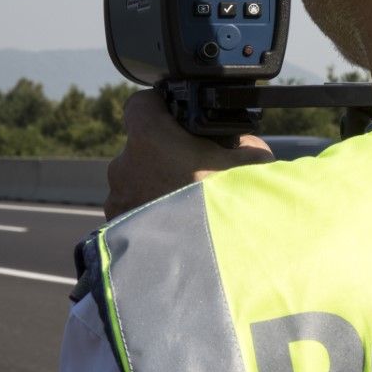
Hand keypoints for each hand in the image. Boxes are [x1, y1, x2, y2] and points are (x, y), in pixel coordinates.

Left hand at [104, 89, 273, 219]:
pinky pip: (132, 210)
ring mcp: (118, 200)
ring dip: (156, 186)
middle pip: (140, 145)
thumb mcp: (254, 162)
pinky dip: (151, 213)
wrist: (216, 267)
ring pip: (135, 180)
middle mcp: (124, 165)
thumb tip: (239, 142)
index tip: (179, 118)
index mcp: (150, 137)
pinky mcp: (117, 229)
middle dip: (164, 154)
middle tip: (195, 171)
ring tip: (188, 204)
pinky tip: (177, 225)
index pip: (141, 104)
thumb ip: (241, 142)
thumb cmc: (232, 209)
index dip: (160, 108)